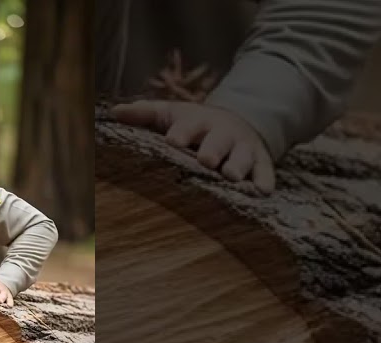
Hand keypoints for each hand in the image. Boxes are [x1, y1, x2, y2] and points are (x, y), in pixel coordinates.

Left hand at [108, 101, 274, 192]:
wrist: (236, 123)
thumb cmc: (193, 125)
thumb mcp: (171, 114)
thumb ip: (144, 114)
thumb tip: (114, 112)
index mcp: (197, 122)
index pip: (188, 126)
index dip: (181, 133)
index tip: (172, 141)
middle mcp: (222, 134)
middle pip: (218, 141)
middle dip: (212, 150)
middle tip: (205, 160)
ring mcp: (243, 148)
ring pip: (243, 157)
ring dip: (238, 166)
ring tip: (231, 176)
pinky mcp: (260, 162)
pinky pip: (265, 172)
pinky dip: (264, 181)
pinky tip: (261, 192)